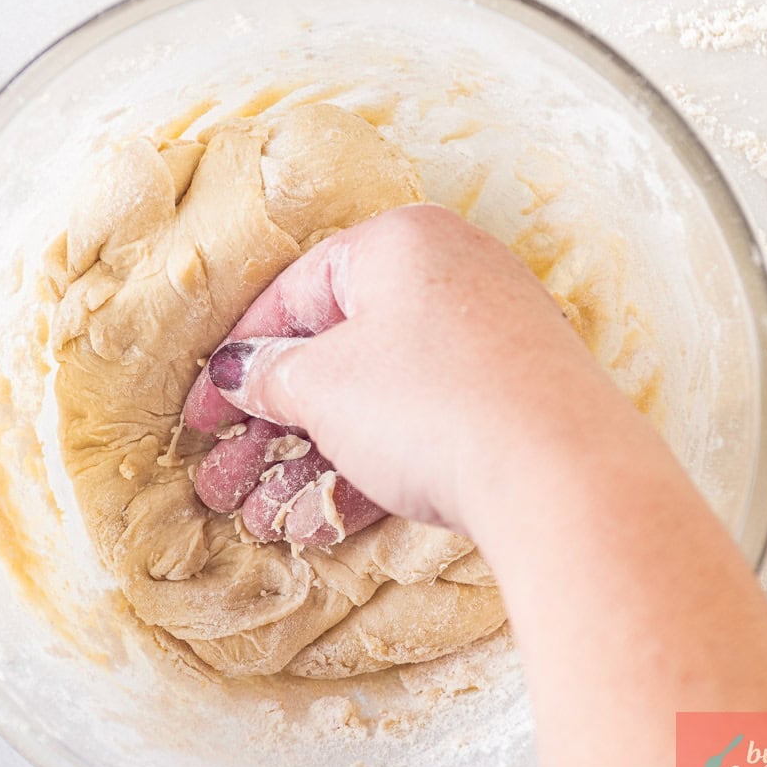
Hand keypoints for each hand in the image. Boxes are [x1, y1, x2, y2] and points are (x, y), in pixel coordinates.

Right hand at [184, 203, 629, 546]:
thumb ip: (271, 376)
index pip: (295, 294)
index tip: (205, 414)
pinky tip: (320, 522)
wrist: (560, 474)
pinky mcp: (509, 406)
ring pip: (375, 401)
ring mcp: (486, 346)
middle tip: (224, 477)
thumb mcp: (325, 386)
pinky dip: (369, 469)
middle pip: (336, 354)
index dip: (238, 361)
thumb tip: (243, 373)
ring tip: (261, 517)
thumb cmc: (429, 403)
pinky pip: (420, 428)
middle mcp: (449, 280)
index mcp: (400, 244)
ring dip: (311, 462)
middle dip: (272, 428)